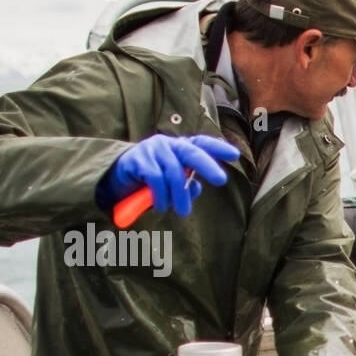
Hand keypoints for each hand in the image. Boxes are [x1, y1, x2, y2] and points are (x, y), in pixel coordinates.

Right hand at [97, 134, 239, 216]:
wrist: (119, 177)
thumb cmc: (153, 182)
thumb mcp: (173, 185)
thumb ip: (187, 186)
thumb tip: (196, 187)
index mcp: (180, 149)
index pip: (201, 144)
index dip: (217, 148)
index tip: (235, 155)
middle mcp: (169, 144)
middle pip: (192, 152)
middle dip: (208, 165)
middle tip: (221, 180)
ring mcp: (152, 149)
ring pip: (174, 172)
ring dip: (179, 196)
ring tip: (181, 211)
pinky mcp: (138, 158)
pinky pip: (155, 178)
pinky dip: (160, 196)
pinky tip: (161, 206)